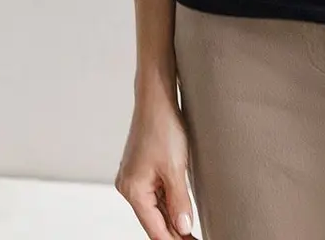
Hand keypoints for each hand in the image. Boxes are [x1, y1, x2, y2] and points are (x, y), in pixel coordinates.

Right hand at [115, 89, 198, 239]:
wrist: (157, 98)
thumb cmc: (163, 127)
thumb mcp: (175, 167)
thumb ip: (179, 201)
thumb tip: (183, 228)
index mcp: (133, 189)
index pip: (154, 228)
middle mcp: (129, 186)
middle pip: (154, 219)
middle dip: (174, 231)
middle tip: (195, 239)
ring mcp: (134, 177)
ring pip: (155, 206)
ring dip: (172, 218)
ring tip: (191, 231)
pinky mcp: (142, 168)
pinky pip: (155, 193)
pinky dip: (168, 203)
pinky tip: (181, 210)